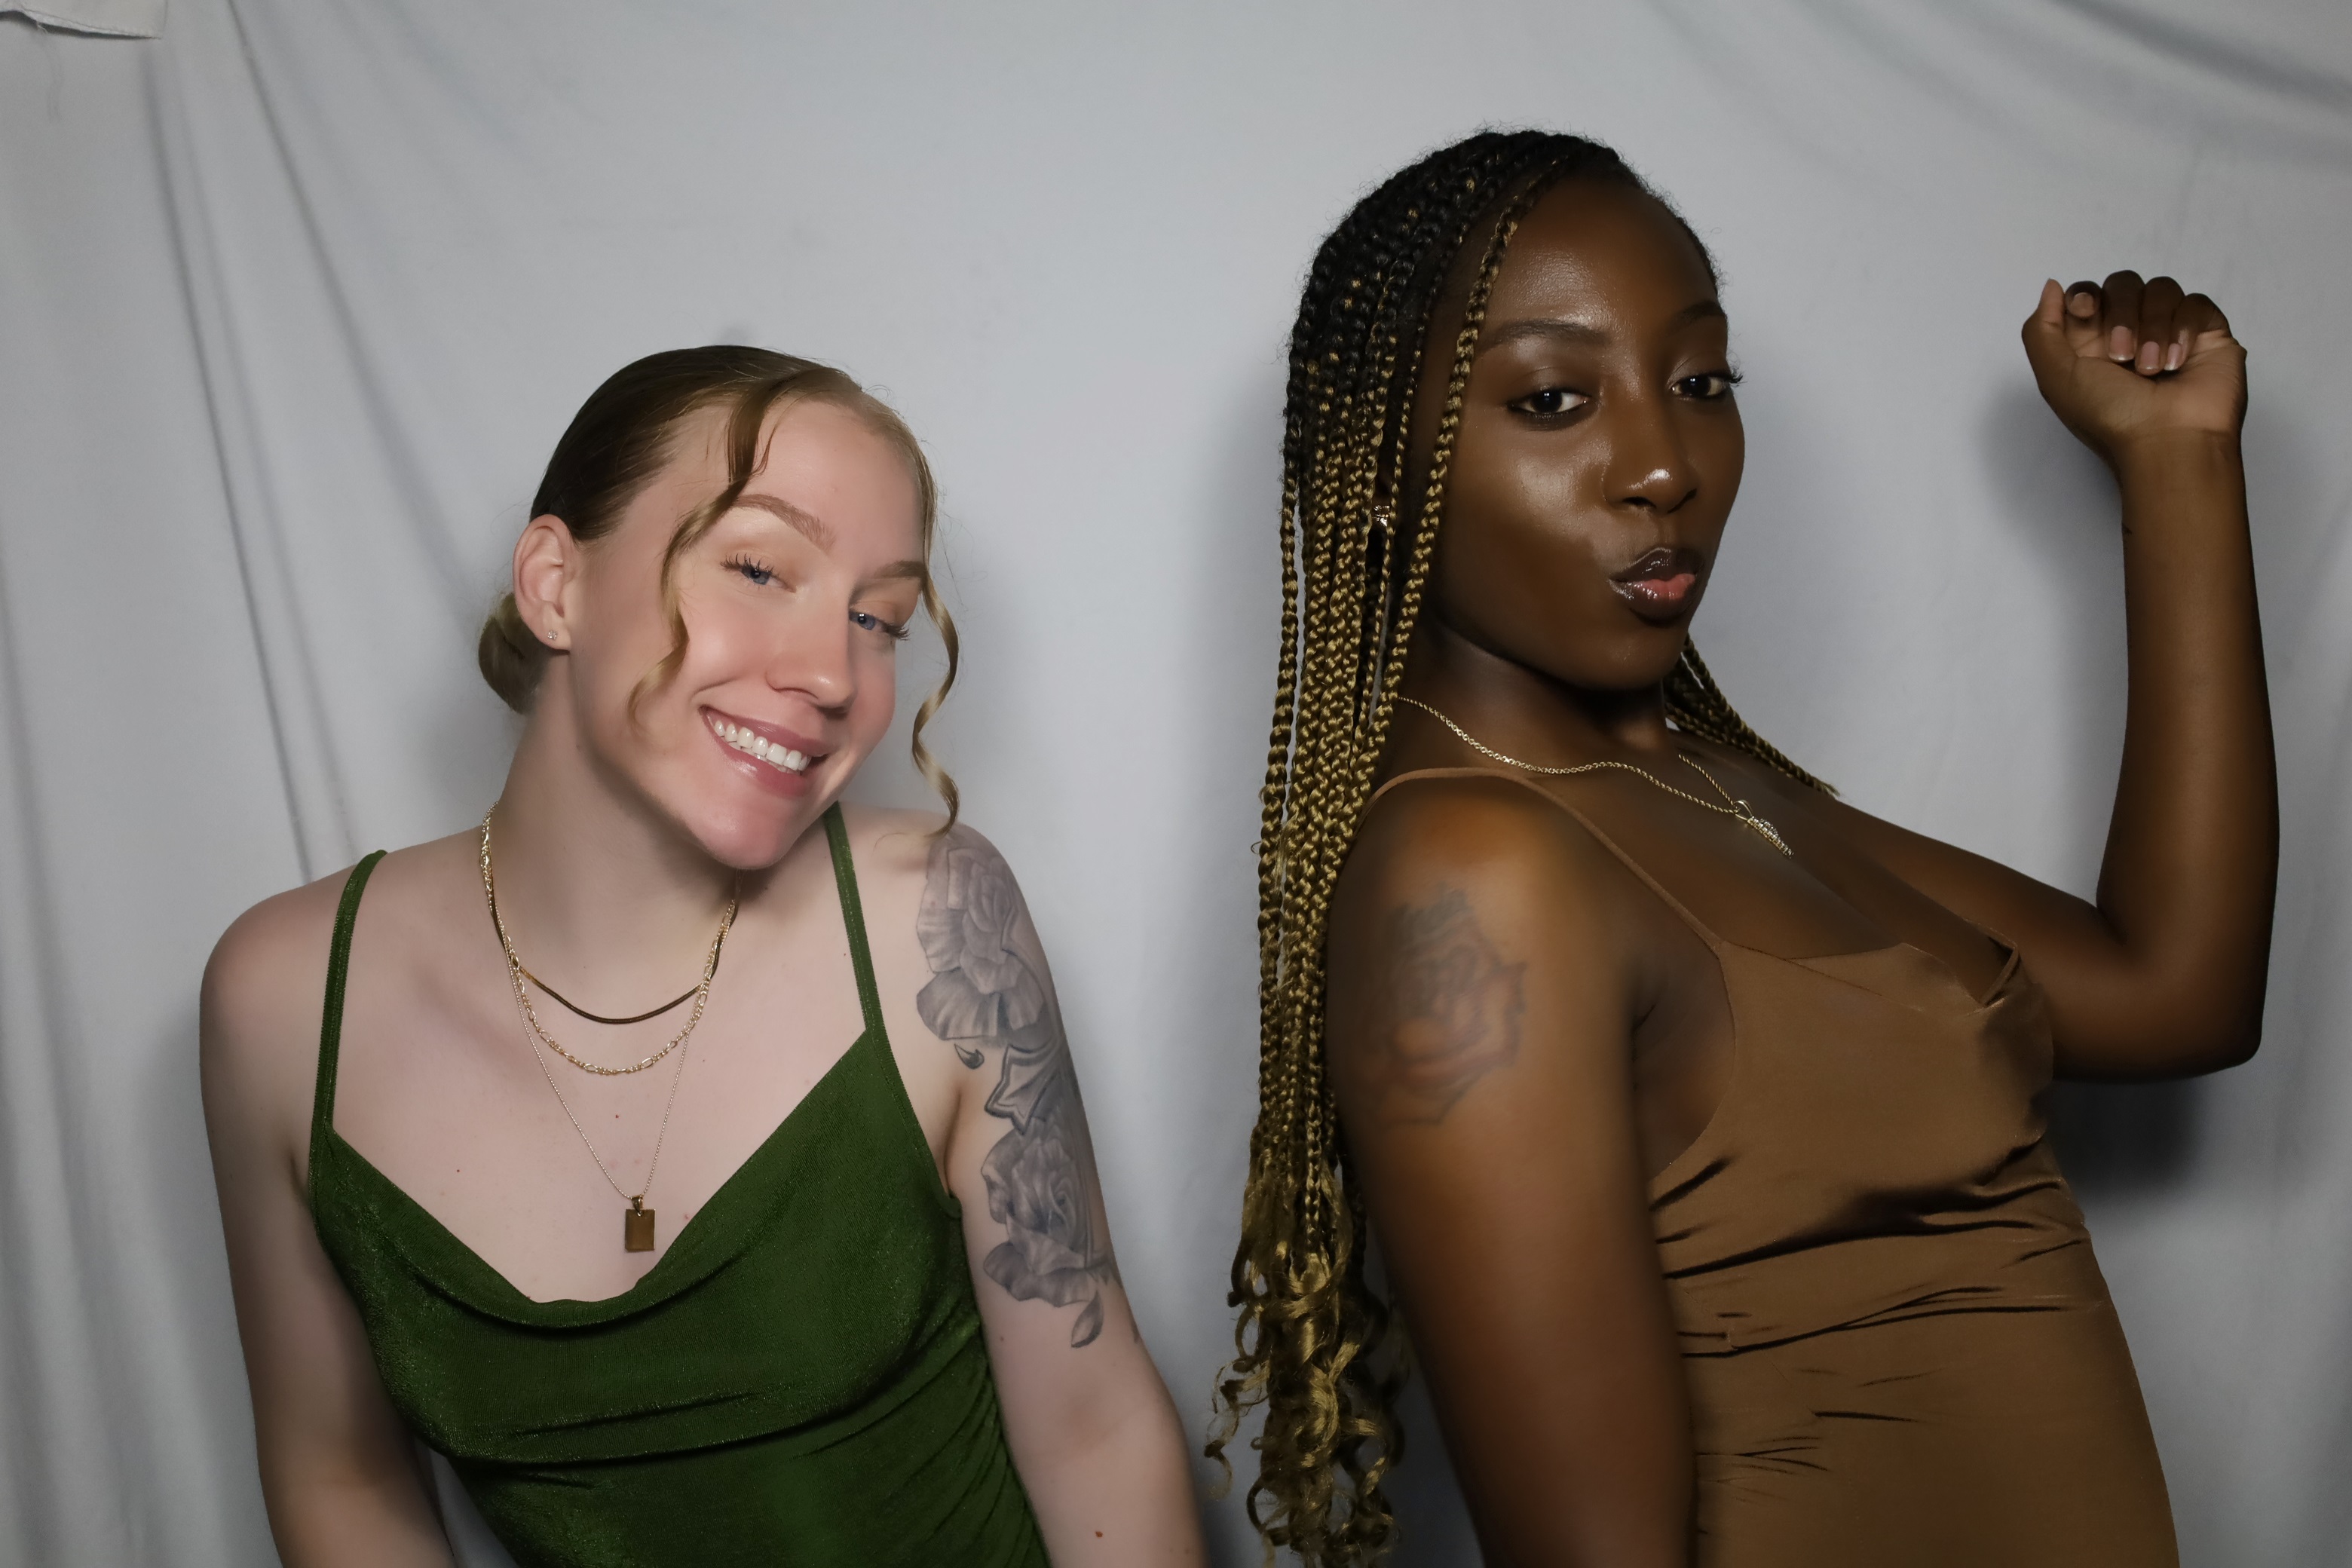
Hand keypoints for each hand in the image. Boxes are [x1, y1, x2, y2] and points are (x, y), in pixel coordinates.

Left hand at [2020, 272, 2244, 462]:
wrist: (2167, 442)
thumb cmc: (2110, 418)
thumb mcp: (2055, 377)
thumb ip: (2041, 330)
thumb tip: (2051, 287)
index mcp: (2090, 345)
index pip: (2087, 294)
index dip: (2084, 294)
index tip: (2084, 312)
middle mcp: (2129, 334)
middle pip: (2123, 285)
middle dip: (2120, 314)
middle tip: (2121, 357)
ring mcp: (2169, 332)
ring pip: (2160, 289)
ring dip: (2152, 326)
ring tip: (2152, 370)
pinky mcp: (2207, 334)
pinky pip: (2195, 303)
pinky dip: (2183, 329)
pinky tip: (2178, 361)